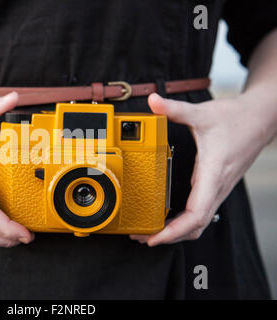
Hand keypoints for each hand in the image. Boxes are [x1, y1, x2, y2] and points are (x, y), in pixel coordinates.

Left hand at [130, 92, 275, 245]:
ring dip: (177, 232)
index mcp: (213, 174)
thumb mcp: (202, 113)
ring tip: (152, 232)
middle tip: (143, 237)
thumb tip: (152, 101)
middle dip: (170, 237)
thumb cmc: (236, 118)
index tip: (155, 238)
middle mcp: (217, 187)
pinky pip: (201, 211)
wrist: (262, 118)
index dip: (175, 231)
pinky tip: (168, 218)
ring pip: (200, 222)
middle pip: (196, 226)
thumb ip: (175, 109)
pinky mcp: (216, 185)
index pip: (196, 214)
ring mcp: (218, 188)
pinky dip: (184, 221)